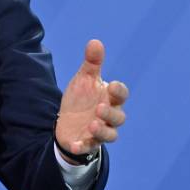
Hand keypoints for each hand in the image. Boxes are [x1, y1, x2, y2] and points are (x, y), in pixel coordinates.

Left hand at [54, 39, 128, 163]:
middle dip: (110, 113)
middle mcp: (108, 116)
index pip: (121, 95)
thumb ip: (92, 63)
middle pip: (118, 118)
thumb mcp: (84, 79)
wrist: (68, 121)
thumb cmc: (81, 98)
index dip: (118, 92)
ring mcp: (98, 131)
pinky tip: (74, 144)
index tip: (111, 85)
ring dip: (101, 131)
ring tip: (91, 124)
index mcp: (109, 98)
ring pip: (109, 135)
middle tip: (99, 108)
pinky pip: (88, 147)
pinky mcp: (86, 143)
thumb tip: (95, 41)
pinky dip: (82, 146)